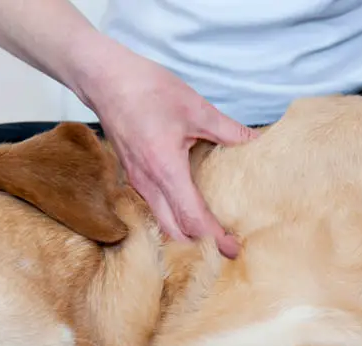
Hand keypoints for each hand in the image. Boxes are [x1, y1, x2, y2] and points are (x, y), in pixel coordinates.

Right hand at [77, 42, 257, 258]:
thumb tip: (256, 141)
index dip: (214, 238)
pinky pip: (154, 208)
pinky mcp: (133, 176)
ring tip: (210, 238)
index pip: (192, 218)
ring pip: (162, 222)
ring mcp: (137, 182)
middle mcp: (148, 183)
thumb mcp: (195, 107)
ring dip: (185, 235)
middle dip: (201, 246)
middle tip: (226, 250)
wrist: (105, 79)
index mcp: (166, 169)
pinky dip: (172, 219)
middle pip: (175, 231)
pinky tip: (189, 213)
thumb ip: (228, 130)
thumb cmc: (147, 90)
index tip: (233, 250)